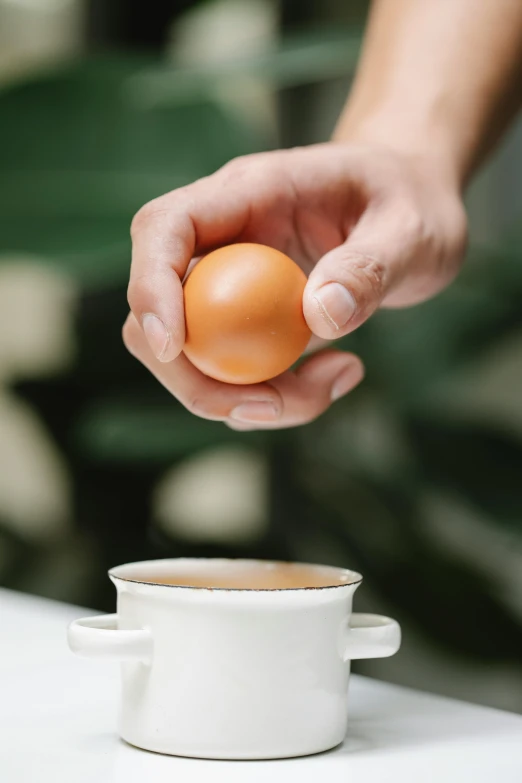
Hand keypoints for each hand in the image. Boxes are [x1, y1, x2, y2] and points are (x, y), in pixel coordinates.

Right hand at [124, 142, 466, 428]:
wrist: (411, 211)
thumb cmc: (411, 203)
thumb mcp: (413, 229)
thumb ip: (371, 266)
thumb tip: (321, 315)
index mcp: (248, 194)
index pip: (164, 228)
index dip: (151, 287)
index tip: (172, 348)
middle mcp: (225, 241)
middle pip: (158, 312)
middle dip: (198, 378)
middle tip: (277, 406)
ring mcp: (230, 287)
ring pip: (192, 359)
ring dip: (248, 398)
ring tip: (341, 376)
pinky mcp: (247, 325)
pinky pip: (233, 376)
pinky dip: (277, 397)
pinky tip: (339, 371)